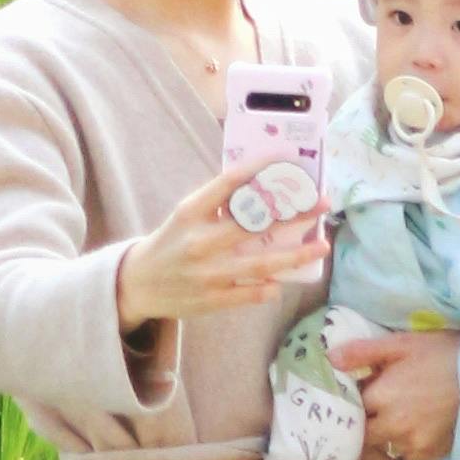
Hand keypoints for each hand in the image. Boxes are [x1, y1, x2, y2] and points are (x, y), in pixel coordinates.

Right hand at [116, 176, 330, 332]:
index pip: (229, 184)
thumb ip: (218, 204)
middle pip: (253, 224)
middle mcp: (200, 241)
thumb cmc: (170, 243)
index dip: (260, 169)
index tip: (287, 160)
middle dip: (293, 212)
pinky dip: (270, 286)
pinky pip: (251, 293)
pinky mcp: (212, 299)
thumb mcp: (186, 216)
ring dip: (295, 255)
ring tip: (322, 245)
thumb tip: (262, 186)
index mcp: (190, 213)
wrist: (138, 284)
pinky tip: (284, 279)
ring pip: (260, 263)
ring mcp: (208, 273)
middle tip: (322, 203)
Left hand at [349, 331, 459, 459]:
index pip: (351, 408)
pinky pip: (407, 453)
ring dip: (387, 432)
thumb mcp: (401, 343)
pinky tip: (418, 423)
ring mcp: (414, 443)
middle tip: (377, 405)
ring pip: (385, 444)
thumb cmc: (442, 353)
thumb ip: (363, 353)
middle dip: (367, 420)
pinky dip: (407, 442)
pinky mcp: (432, 453)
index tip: (359, 392)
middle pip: (365, 432)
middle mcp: (393, 426)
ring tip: (401, 412)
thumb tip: (329, 358)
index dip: (353, 400)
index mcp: (381, 397)